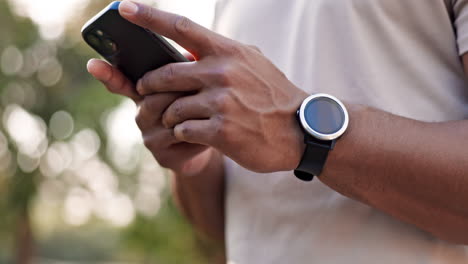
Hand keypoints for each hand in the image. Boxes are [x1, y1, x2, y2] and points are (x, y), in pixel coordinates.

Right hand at [86, 59, 214, 176]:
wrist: (208, 146)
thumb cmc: (199, 109)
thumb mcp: (193, 86)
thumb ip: (186, 71)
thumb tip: (191, 54)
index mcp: (145, 94)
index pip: (120, 81)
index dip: (107, 74)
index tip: (92, 64)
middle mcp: (141, 115)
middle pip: (152, 97)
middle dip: (177, 88)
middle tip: (199, 84)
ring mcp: (150, 137)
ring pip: (167, 116)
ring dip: (189, 108)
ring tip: (208, 104)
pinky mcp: (163, 156)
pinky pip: (180, 136)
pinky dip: (197, 128)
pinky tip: (209, 126)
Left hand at [118, 1, 307, 172]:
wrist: (301, 131)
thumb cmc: (274, 97)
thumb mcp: (253, 63)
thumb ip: (223, 54)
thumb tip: (191, 45)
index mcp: (228, 52)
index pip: (182, 27)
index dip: (149, 16)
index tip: (124, 8)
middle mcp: (222, 73)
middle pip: (166, 74)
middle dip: (150, 83)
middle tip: (144, 87)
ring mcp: (221, 102)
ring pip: (172, 107)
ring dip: (170, 115)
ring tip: (178, 119)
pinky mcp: (220, 130)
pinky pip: (183, 130)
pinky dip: (183, 133)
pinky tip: (196, 134)